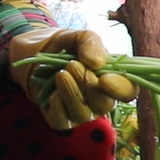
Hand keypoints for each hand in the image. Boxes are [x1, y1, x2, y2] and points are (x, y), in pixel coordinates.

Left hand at [9, 27, 134, 129]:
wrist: (31, 51)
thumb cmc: (62, 45)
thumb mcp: (78, 37)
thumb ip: (91, 44)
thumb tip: (97, 63)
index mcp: (112, 80)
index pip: (128, 92)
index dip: (120, 89)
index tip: (104, 78)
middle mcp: (99, 99)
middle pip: (104, 104)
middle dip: (88, 85)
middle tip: (72, 65)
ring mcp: (80, 110)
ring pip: (83, 114)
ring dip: (71, 93)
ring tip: (60, 74)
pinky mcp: (59, 117)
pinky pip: (62, 122)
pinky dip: (57, 108)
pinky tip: (52, 93)